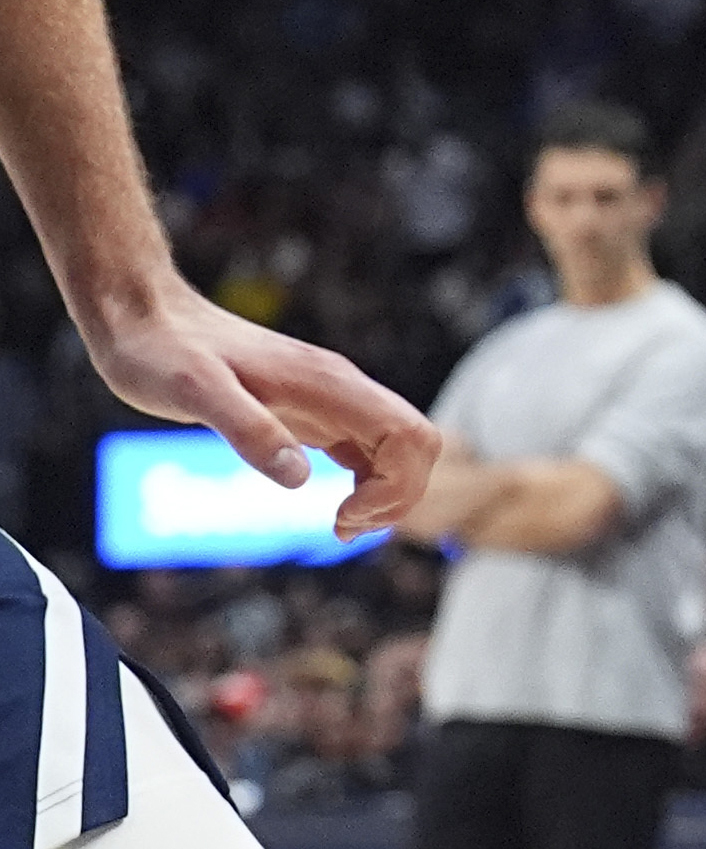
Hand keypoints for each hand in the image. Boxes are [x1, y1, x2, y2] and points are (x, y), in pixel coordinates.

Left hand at [78, 274, 440, 534]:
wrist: (146, 319)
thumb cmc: (162, 353)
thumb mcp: (194, 392)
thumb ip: (249, 429)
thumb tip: (298, 478)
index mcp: (328, 384)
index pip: (408, 434)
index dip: (395, 487)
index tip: (340, 518)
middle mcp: (340, 389)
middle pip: (418, 442)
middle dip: (400, 495)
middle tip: (343, 529)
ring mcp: (329, 399)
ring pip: (398, 447)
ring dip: (387, 493)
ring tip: (341, 526)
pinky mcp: (311, 411)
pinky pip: (367, 449)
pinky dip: (368, 485)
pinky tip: (335, 508)